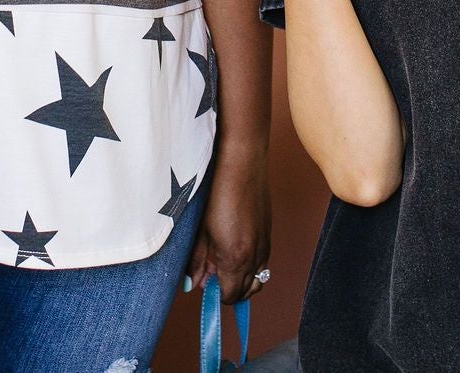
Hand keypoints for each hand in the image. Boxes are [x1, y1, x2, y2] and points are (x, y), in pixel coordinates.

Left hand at [183, 151, 271, 304]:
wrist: (242, 163)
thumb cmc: (218, 192)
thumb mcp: (201, 229)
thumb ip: (196, 260)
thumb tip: (191, 283)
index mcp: (236, 258)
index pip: (231, 295)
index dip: (216, 294)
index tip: (204, 283)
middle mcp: (255, 256)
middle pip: (248, 291)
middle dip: (230, 289)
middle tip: (211, 273)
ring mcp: (265, 244)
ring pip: (258, 278)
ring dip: (242, 277)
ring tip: (222, 260)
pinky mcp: (269, 233)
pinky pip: (263, 261)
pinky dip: (250, 263)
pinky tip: (234, 245)